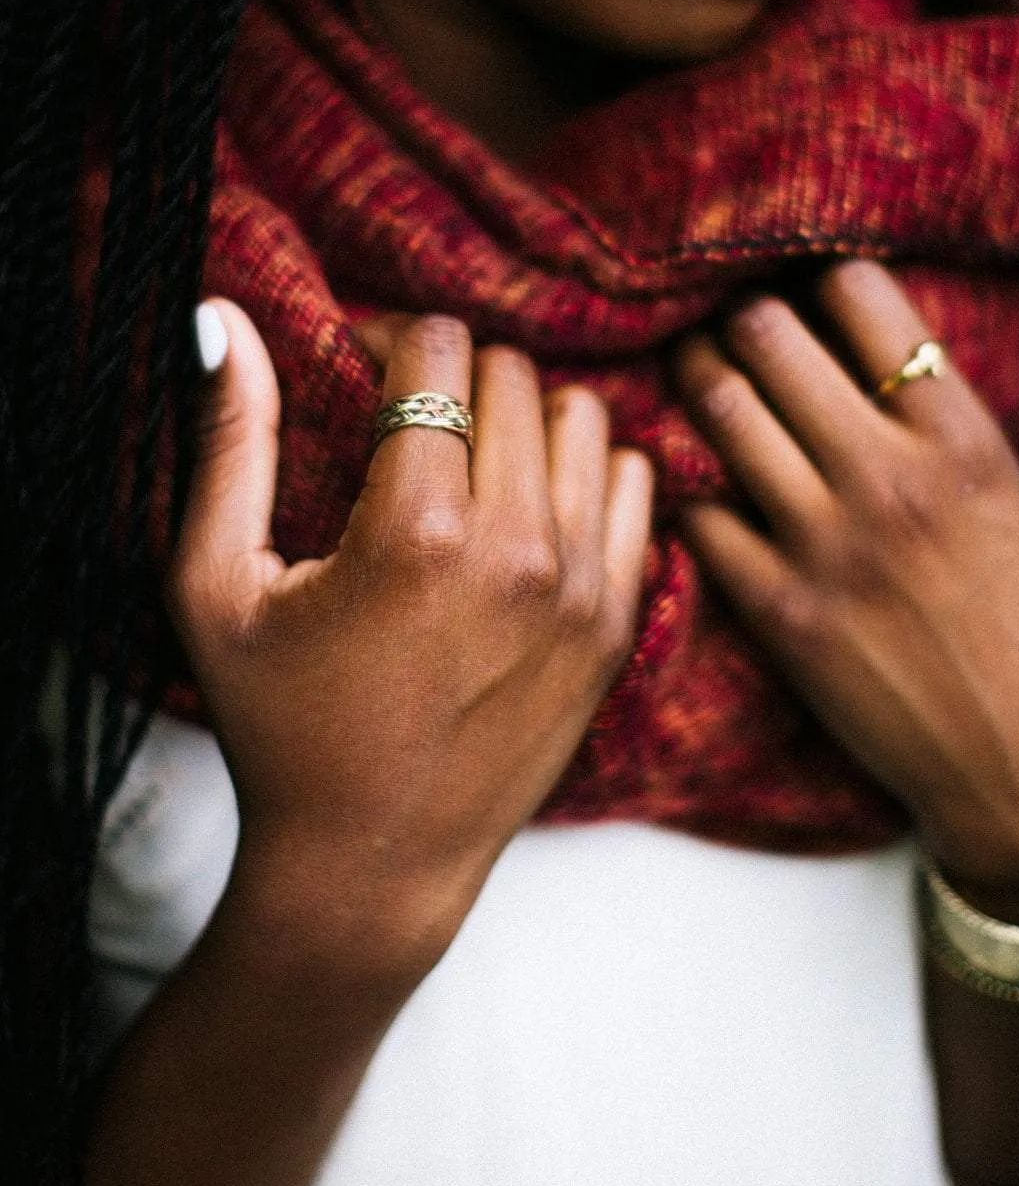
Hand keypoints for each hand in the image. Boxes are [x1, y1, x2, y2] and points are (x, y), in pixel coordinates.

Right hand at [169, 303, 652, 989]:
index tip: (362, 372)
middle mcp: (520, 548)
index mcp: (419, 529)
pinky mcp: (616, 625)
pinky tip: (531, 506)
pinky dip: (586, 475)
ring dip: (525, 418)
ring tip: (470, 461)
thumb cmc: (280, 729)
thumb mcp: (216, 589)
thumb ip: (227, 444)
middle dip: (453, 377)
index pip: (438, 348)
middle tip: (408, 423)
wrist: (375, 866)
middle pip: (512, 374)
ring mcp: (583, 588)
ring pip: (584, 419)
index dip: (390, 338)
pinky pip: (634, 487)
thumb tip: (225, 319)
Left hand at [674, 260, 1018, 923]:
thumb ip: (948, 428)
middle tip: (735, 326)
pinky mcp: (779, 610)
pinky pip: (697, 515)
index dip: (825, 282)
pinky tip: (697, 479)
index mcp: (962, 439)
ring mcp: (825, 544)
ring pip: (719, 409)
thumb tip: (879, 368)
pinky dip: (688, 485)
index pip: (861, 297)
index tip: (810, 294)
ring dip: (698, 375)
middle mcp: (887, 476)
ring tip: (698, 373)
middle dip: (742, 316)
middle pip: (767, 337)